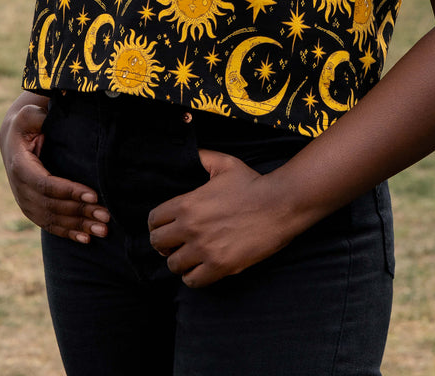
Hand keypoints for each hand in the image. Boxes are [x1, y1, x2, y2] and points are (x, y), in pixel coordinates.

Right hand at [0, 93, 109, 243]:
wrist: (12, 140)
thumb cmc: (27, 124)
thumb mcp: (28, 115)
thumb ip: (36, 115)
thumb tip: (47, 112)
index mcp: (21, 167)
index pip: (47, 185)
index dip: (70, 191)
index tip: (94, 195)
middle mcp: (21, 189)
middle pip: (53, 206)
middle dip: (80, 212)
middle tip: (106, 216)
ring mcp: (25, 202)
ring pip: (53, 219)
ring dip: (78, 226)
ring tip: (103, 230)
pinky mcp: (31, 209)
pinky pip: (50, 225)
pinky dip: (68, 233)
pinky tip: (86, 239)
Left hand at [147, 149, 296, 286]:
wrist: (279, 205)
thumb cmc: (252, 183)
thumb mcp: (224, 163)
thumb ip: (201, 157)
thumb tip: (188, 154)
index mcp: (187, 203)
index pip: (154, 220)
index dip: (157, 223)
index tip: (166, 226)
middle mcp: (191, 228)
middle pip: (158, 243)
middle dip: (164, 243)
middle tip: (176, 242)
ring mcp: (205, 249)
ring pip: (173, 265)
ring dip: (179, 261)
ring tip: (189, 255)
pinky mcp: (220, 266)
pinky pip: (192, 281)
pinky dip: (193, 277)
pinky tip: (200, 268)